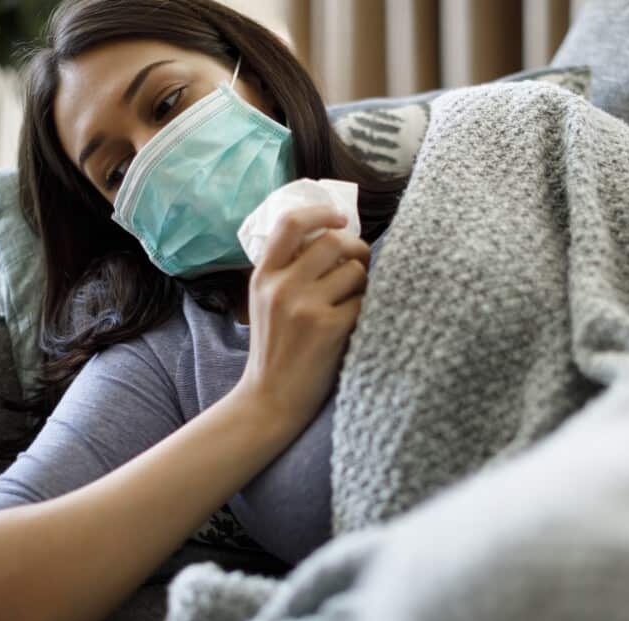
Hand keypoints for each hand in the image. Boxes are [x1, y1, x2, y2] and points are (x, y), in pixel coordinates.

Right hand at [235, 203, 370, 428]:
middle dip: (357, 248)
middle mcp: (282, 286)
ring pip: (355, 271)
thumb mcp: (264, 303)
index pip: (290, 223)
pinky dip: (365, 310)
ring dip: (364, 283)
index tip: (341, 218)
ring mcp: (305, 307)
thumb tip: (331, 236)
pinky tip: (353, 325)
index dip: (321, 212)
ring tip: (353, 301)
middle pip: (334, 241)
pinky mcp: (329, 328)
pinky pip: (364, 301)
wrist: (269, 400)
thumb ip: (286, 271)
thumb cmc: (275, 350)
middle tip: (360, 263)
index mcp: (263, 276)